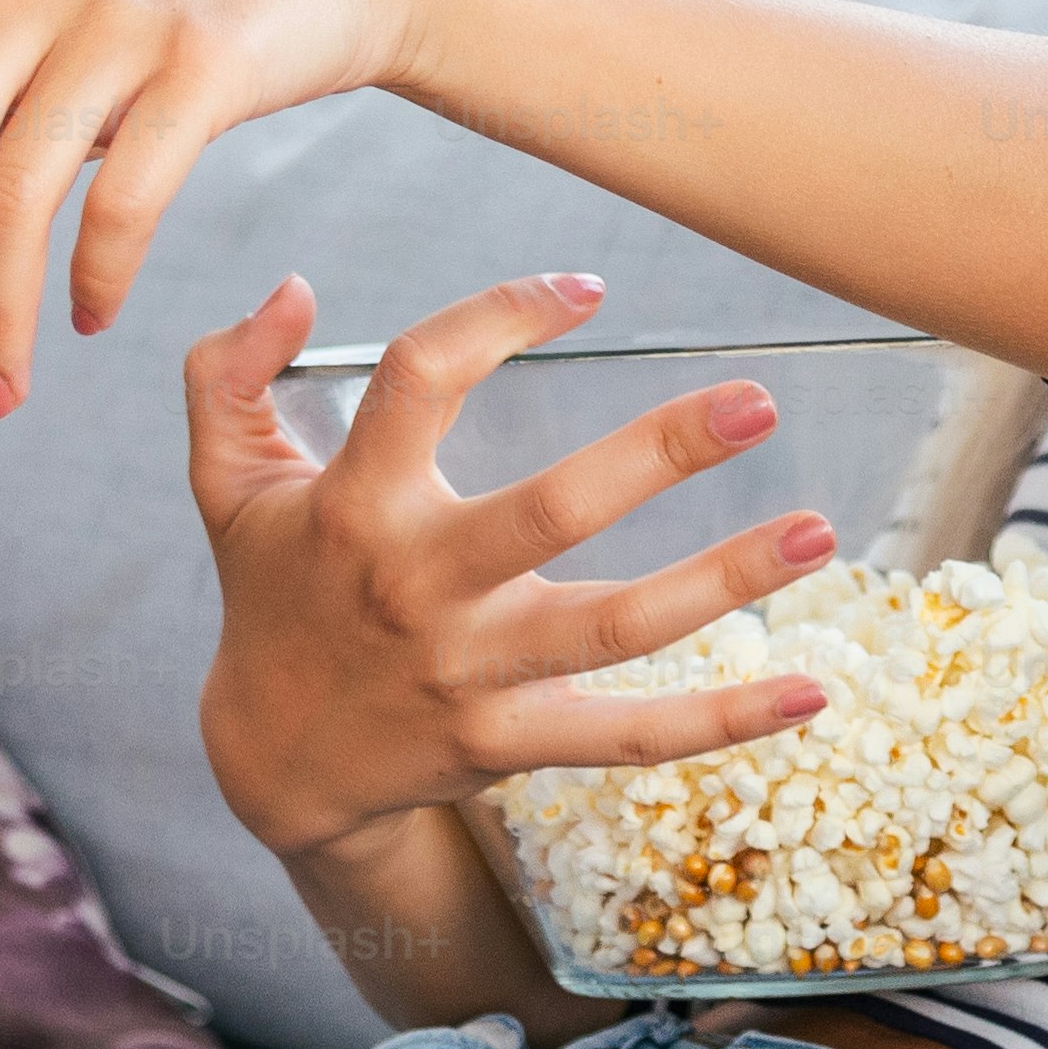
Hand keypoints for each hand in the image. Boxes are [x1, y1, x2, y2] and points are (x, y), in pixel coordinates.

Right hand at [182, 272, 842, 856]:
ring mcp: (471, 671)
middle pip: (551, 513)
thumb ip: (229, 374)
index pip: (421, 380)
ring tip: (819, 531)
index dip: (499, 315)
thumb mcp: (228, 484)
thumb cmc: (274, 594)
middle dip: (658, 454)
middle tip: (757, 402)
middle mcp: (419, 588)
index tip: (585, 287)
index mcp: (355, 505)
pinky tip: (808, 693)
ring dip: (724, 582)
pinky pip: (626, 735)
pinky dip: (720, 721)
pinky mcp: (510, 739)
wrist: (273, 762)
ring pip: (613, 629)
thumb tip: (291, 286)